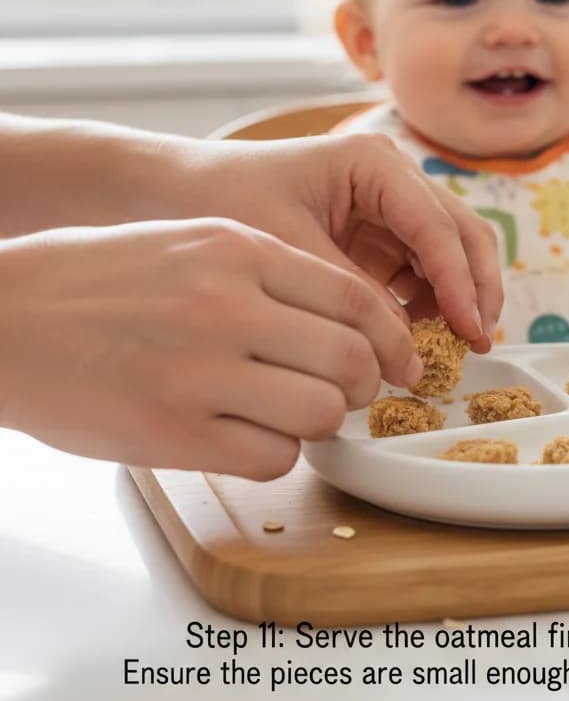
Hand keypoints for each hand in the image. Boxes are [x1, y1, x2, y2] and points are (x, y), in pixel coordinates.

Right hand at [0, 219, 422, 477]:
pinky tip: (248, 434)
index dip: (390, 337)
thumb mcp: (193, 243)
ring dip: (323, 420)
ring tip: (294, 412)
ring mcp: (199, 371)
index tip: (396, 359)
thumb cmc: (101, 278)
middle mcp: (226, 306)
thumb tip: (349, 321)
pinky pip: (273, 456)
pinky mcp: (171, 433)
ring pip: (322, 412)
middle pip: (351, 359)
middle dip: (366, 384)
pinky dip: (277, 451)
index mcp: (239, 250)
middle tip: (352, 391)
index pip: (356, 298)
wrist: (3, 317)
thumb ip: (271, 273)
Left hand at [185, 133, 502, 351]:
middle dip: (476, 288)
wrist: (173, 194)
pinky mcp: (376, 238)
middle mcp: (392, 178)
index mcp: (373, 163)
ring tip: (452, 350)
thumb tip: (403, 351)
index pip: (435, 225)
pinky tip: (420, 340)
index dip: (459, 281)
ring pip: (449, 254)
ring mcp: (388, 208)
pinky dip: (428, 306)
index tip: (468, 330)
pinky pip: (419, 272)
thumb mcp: (289, 251)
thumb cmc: (221, 202)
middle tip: (479, 343)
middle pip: (461, 232)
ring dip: (457, 299)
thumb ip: (352, 297)